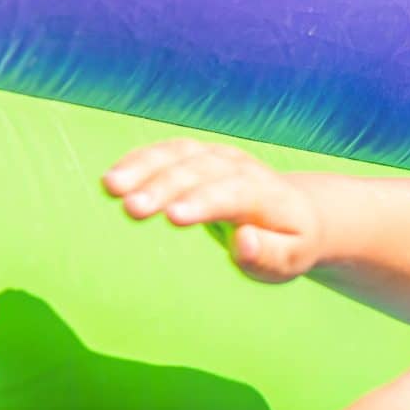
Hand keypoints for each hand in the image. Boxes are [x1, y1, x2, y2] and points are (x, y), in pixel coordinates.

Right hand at [103, 138, 322, 283]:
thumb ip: (271, 255)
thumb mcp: (292, 259)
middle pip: (199, 170)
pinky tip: (113, 177)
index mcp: (265, 193)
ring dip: (143, 166)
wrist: (298, 209)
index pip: (232, 192)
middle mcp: (239, 167)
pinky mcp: (198, 155)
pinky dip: (138, 160)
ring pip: (178, 153)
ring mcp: (216, 157)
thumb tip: (244, 240)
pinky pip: (166, 151)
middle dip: (164, 186)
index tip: (174, 217)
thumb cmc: (289, 243)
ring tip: (111, 187)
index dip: (203, 201)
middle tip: (131, 208)